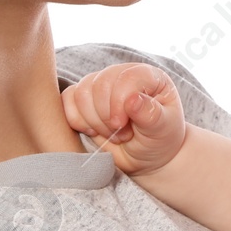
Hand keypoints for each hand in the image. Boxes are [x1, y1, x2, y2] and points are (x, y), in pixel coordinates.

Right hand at [61, 63, 185, 176]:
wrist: (146, 156)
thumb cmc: (159, 139)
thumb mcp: (163, 129)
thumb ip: (151, 115)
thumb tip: (133, 100)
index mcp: (146, 75)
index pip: (125, 78)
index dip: (119, 103)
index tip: (123, 126)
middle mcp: (121, 74)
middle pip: (99, 85)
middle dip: (106, 117)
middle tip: (122, 134)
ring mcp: (100, 85)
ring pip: (81, 93)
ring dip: (93, 121)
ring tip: (111, 134)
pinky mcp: (83, 99)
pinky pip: (67, 101)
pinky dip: (77, 120)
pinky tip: (94, 131)